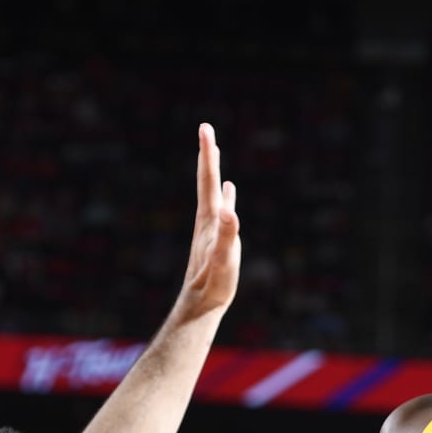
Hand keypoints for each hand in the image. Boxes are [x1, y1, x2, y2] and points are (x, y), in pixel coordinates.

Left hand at [174, 123, 241, 319]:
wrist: (201, 304)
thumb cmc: (214, 285)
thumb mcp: (224, 261)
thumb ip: (227, 236)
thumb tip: (230, 211)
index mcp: (209, 219)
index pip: (207, 180)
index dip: (207, 154)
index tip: (205, 129)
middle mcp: (208, 219)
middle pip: (206, 180)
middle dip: (208, 154)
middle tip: (206, 129)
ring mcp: (212, 227)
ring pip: (213, 192)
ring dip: (214, 171)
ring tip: (214, 153)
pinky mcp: (218, 238)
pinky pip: (224, 209)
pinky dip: (226, 195)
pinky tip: (229, 190)